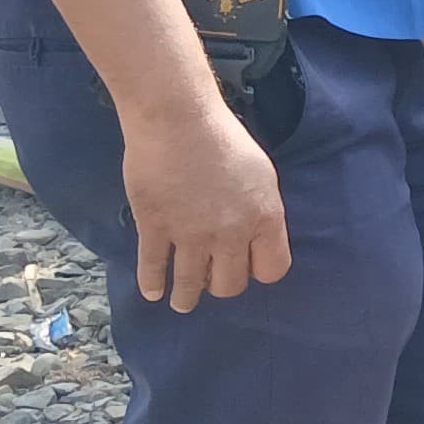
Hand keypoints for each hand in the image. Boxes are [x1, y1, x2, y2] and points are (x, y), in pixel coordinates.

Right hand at [122, 98, 289, 314]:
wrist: (177, 119)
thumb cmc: (223, 138)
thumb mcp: (261, 175)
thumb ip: (261, 210)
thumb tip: (256, 237)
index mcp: (264, 218)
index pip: (271, 269)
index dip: (258, 271)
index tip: (247, 269)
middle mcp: (231, 234)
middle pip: (230, 283)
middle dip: (222, 285)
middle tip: (212, 282)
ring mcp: (191, 234)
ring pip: (191, 284)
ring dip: (187, 298)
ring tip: (183, 303)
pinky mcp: (155, 227)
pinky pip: (154, 267)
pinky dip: (152, 284)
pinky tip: (152, 292)